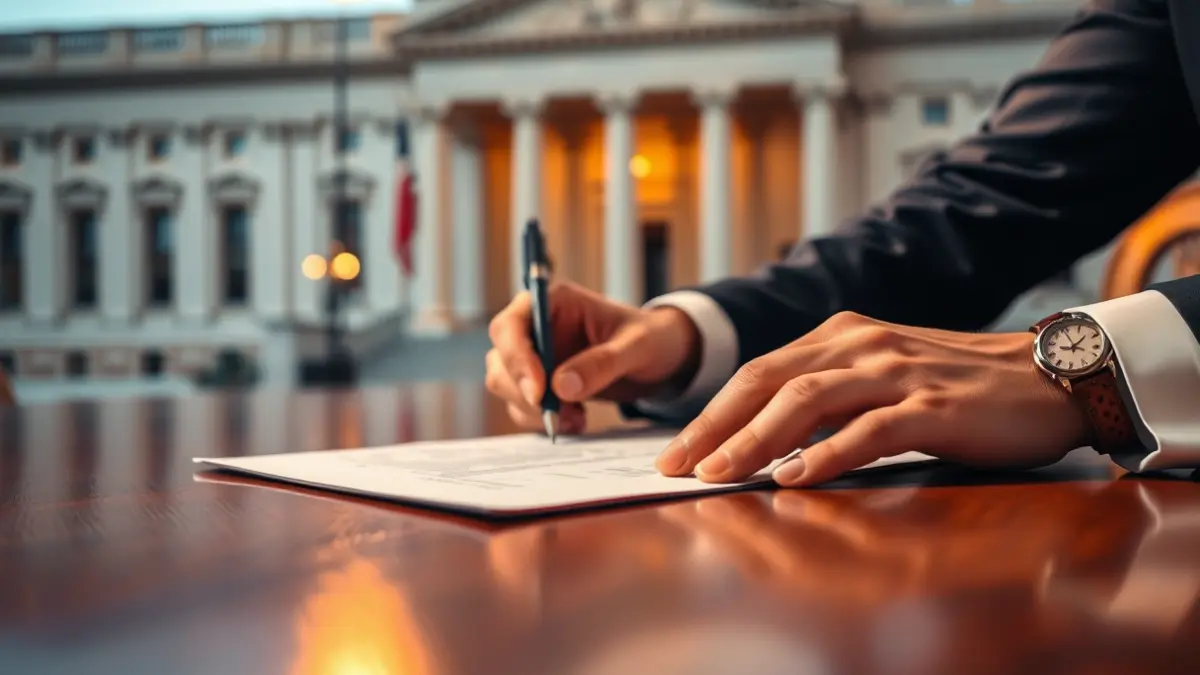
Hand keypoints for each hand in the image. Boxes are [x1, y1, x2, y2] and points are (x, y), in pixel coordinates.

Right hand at [486, 281, 700, 433]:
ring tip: (577, 418)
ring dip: (534, 411)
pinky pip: (522, 407)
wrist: (659, 359)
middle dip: (524, 393)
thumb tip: (560, 387)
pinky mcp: (539, 383)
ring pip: (505, 387)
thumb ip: (602, 362)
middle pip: (500, 361)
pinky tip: (577, 420)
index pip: (510, 326)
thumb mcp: (637, 346)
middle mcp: (535, 327)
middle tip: (560, 414)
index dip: (516, 359)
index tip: (539, 392)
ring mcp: (533, 356)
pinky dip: (543, 421)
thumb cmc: (650, 338)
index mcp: (553, 302)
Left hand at [653, 311, 1091, 486]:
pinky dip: (829, 453)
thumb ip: (825, 397)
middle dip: (715, 427)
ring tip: (719, 475)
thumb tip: (765, 441)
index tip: (674, 452)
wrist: (1045, 375)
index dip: (711, 412)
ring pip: (808, 401)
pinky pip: (871, 429)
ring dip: (756, 441)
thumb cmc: (954, 385)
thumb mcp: (878, 377)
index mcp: (839, 336)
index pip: (757, 373)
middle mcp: (860, 345)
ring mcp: (896, 371)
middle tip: (676, 467)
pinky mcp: (934, 405)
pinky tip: (796, 478)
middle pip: (767, 382)